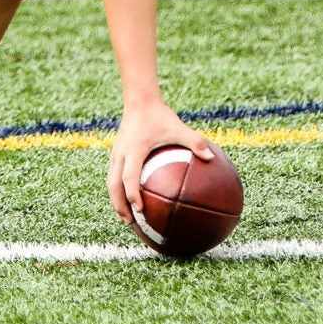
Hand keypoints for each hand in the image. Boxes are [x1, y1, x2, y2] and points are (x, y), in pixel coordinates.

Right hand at [108, 98, 215, 228]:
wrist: (140, 100)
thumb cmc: (159, 115)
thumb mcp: (178, 127)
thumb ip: (195, 142)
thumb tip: (212, 157)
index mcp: (134, 150)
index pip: (129, 177)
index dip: (133, 194)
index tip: (140, 210)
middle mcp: (121, 155)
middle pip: (114, 186)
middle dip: (120, 206)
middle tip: (130, 223)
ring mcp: (116, 154)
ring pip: (110, 183)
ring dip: (116, 201)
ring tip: (126, 217)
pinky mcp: (116, 153)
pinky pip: (114, 176)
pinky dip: (118, 190)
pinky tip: (129, 199)